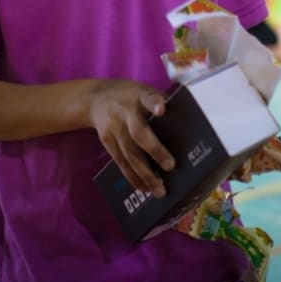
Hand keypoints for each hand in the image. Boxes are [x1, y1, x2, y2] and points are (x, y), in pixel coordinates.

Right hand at [88, 79, 174, 197]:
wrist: (94, 98)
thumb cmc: (130, 96)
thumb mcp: (143, 91)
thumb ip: (159, 104)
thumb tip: (186, 126)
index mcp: (139, 96)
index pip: (148, 98)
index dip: (155, 103)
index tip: (162, 109)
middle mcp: (124, 111)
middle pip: (138, 132)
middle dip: (155, 150)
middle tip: (170, 166)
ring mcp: (113, 127)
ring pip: (129, 153)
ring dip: (144, 174)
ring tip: (159, 190)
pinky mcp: (106, 141)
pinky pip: (120, 162)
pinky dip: (132, 177)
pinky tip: (143, 188)